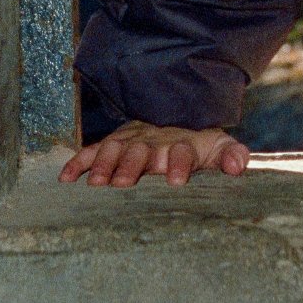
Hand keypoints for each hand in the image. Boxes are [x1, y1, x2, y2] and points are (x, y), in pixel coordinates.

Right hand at [58, 121, 249, 187]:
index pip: (180, 151)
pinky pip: (92, 151)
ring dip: (105, 165)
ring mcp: (130, 140)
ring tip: (97, 183)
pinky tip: (65, 179)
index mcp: (181, 143)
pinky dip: (78, 162)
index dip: (178, 164)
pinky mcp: (112, 144)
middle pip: (141, 151)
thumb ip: (232, 154)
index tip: (176, 180)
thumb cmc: (198, 144)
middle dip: (133, 166)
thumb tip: (237, 166)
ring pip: (114, 149)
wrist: (175, 119)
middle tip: (127, 183)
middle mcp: (153, 140)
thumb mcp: (219, 146)